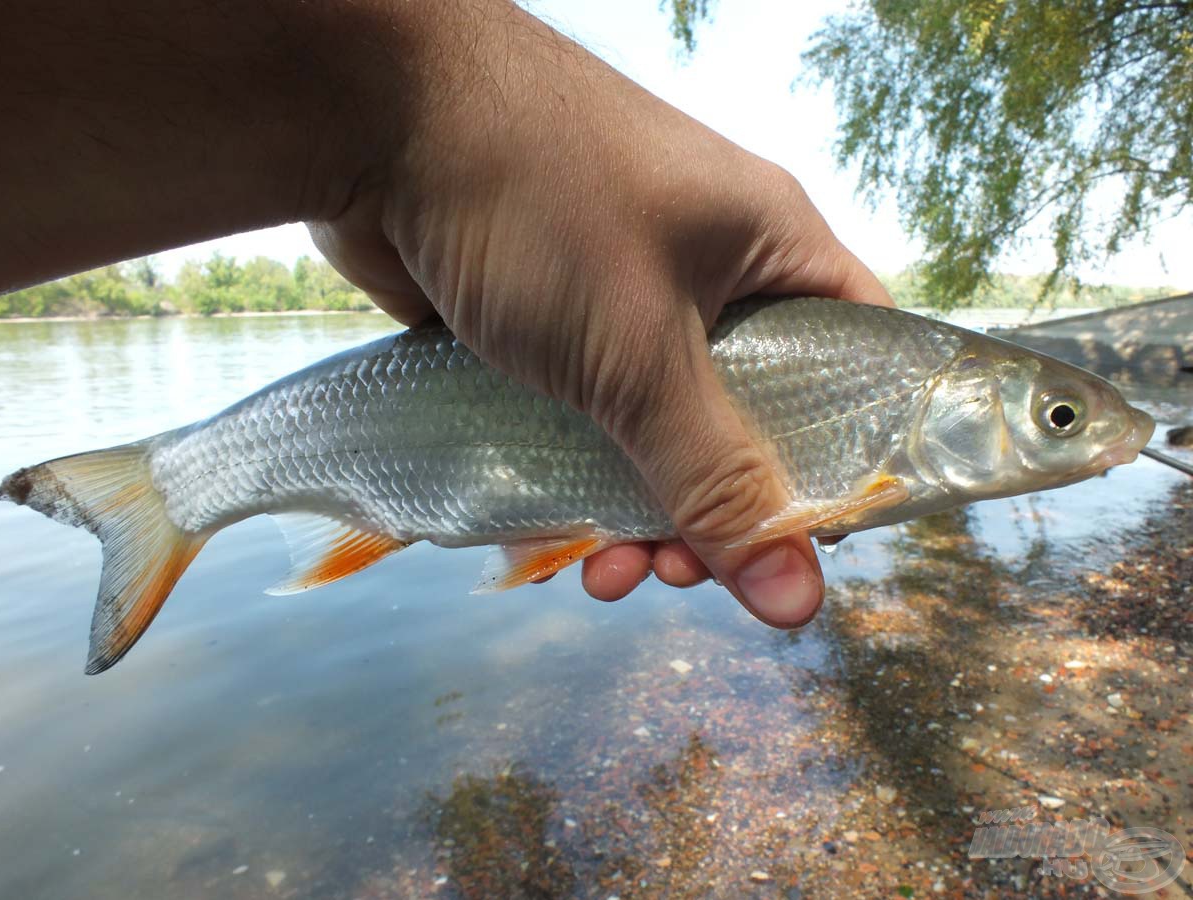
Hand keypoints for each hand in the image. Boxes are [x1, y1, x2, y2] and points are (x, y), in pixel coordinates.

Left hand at [311, 0, 891, 627]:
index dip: (845, 463)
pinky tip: (544, 534)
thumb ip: (716, 477)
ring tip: (603, 571)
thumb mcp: (642, 353)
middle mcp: (709, 274)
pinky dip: (573, 476)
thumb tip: (798, 598)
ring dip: (636, 510)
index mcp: (771, 251)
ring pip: (657, 429)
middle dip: (715, 509)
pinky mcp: (549, 323)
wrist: (371, 115)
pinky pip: (586, 418)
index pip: (857, 367)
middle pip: (748, 420)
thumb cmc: (537, 205)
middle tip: (677, 571)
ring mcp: (623, 297)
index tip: (808, 545)